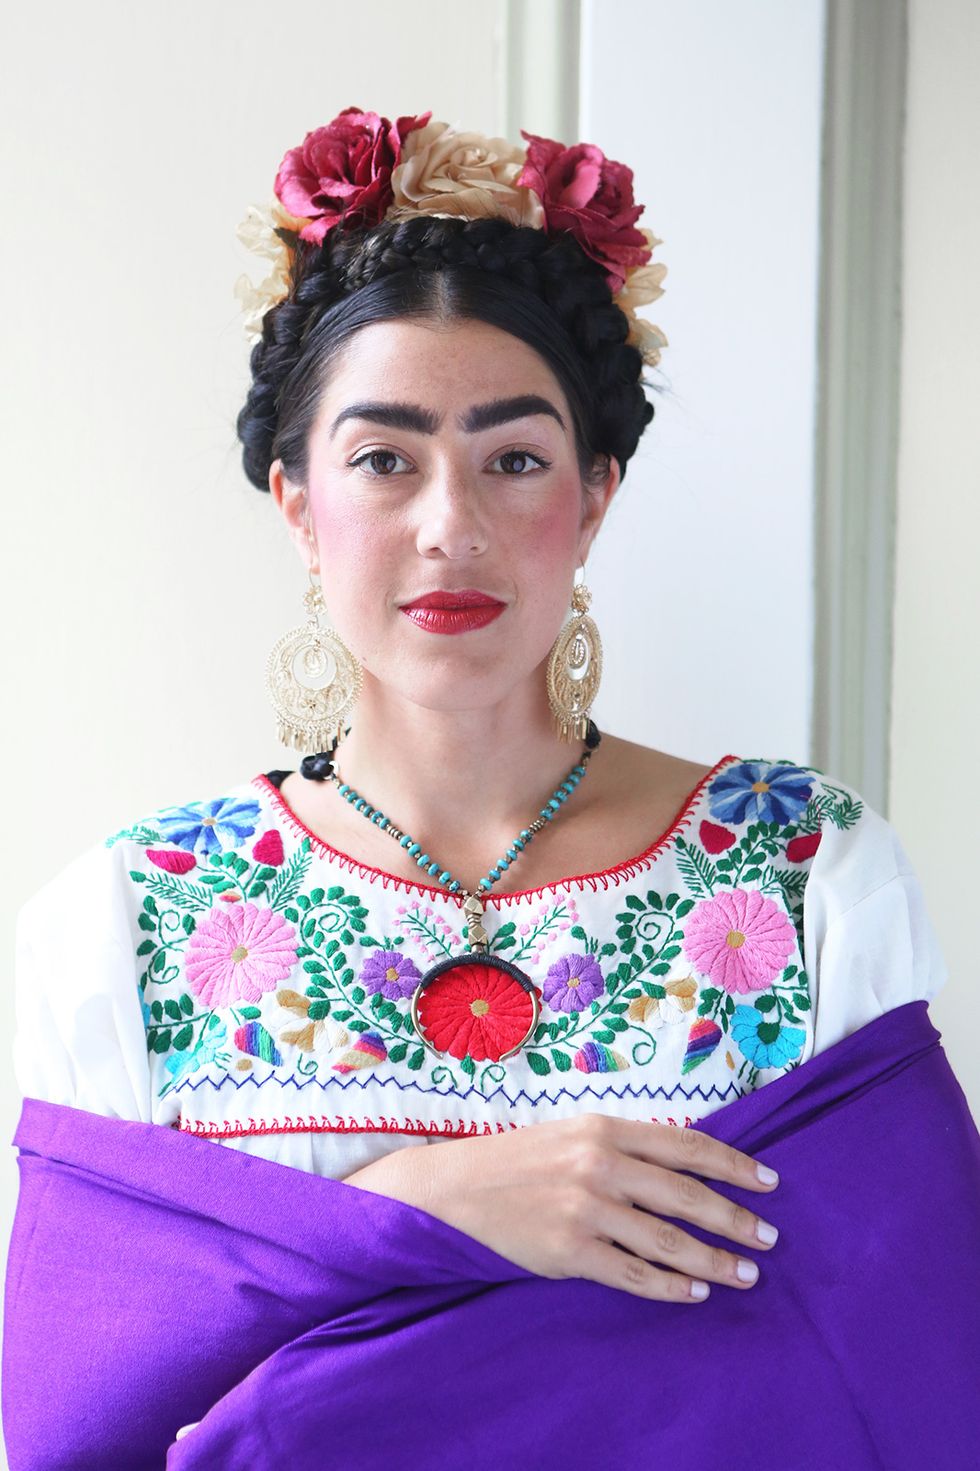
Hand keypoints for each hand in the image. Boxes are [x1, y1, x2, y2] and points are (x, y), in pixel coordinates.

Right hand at [342, 1114, 780, 1302]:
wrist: (452, 1190)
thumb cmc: (517, 1160)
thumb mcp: (571, 1134)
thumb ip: (623, 1147)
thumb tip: (685, 1166)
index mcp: (604, 1128)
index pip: (686, 1145)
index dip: (733, 1165)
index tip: (769, 1182)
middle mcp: (599, 1165)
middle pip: (686, 1195)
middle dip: (735, 1219)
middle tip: (768, 1239)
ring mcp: (585, 1210)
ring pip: (667, 1241)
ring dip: (714, 1261)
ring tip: (745, 1275)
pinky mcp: (569, 1252)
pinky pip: (633, 1275)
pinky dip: (669, 1287)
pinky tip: (694, 1294)